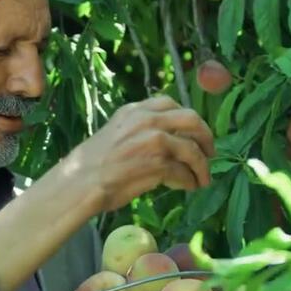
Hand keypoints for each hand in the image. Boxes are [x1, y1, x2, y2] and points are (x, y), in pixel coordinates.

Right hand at [66, 96, 214, 211]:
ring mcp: (154, 141)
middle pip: (191, 120)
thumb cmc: (93, 162)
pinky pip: (185, 172)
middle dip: (206, 137)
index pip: (170, 103)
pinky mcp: (158, 164)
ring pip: (193, 150)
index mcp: (134, 110)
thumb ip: (139, 128)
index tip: (193, 131)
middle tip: (210, 152)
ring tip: (202, 179)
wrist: (81, 181)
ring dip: (202, 167)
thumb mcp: (116, 132)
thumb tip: (168, 138)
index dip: (187, 118)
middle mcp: (146, 120)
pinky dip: (190, 181)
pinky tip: (187, 187)